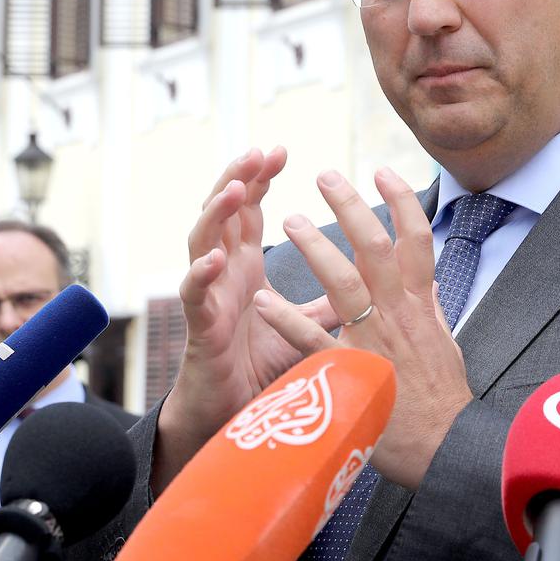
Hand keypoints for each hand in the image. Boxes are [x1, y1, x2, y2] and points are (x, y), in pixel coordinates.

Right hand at [155, 148, 338, 491]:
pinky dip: (200, 275)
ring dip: (216, 214)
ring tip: (236, 188)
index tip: (279, 150)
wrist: (231, 410)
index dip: (260, 179)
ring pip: (202, 242)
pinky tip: (213, 259)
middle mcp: (224, 273)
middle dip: (238, 178)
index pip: (251, 211)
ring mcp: (209, 295)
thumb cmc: (258, 363)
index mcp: (246, 266)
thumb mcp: (303, 325)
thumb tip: (365, 282)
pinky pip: (194, 295)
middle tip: (257, 151)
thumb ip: (326, 301)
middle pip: (224, 213)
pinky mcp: (199, 326)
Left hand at [255, 168, 470, 489]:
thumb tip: (425, 281)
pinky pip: (313, 340)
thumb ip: (428, 308)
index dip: (401, 201)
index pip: (417, 239)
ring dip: (314, 248)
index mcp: (422, 303)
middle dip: (350, 206)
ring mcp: (374, 340)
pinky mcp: (351, 372)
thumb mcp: (443, 341)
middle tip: (325, 176)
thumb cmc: (442, 398)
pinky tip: (262, 300)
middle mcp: (399, 313)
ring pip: (344, 281)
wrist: (445, 444)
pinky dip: (286, 320)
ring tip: (287, 221)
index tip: (382, 172)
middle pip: (375, 246)